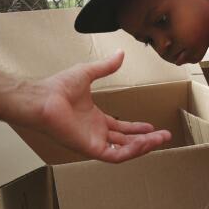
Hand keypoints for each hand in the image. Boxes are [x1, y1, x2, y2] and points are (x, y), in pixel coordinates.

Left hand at [22, 52, 171, 163]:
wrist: (43, 99)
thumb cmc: (57, 88)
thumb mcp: (88, 73)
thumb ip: (106, 67)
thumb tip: (120, 54)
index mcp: (94, 119)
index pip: (120, 128)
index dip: (137, 128)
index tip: (151, 127)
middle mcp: (95, 133)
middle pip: (126, 141)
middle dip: (146, 140)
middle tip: (164, 136)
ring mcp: (93, 142)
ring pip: (124, 150)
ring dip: (143, 146)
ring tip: (160, 140)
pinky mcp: (90, 148)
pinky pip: (114, 155)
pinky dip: (131, 151)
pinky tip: (144, 143)